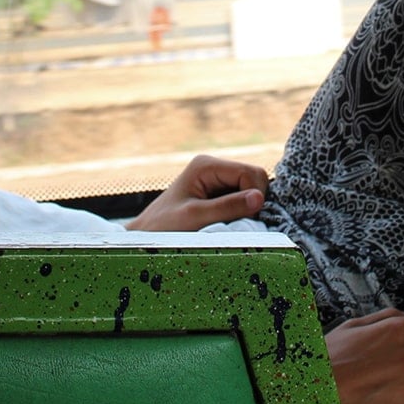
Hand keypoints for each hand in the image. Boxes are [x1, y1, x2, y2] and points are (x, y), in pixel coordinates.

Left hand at [127, 155, 268, 231]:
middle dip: (252, 202)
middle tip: (235, 224)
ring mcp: (216, 181)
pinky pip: (242, 200)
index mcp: (206, 165)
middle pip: (254, 179)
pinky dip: (240, 214)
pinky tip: (226, 224)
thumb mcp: (195, 218)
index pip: (251, 173)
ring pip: (251, 191)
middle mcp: (213, 168)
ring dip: (245, 210)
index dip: (255, 196)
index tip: (244, 220)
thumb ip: (227, 207)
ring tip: (226, 225)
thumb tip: (259, 199)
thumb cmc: (162, 228)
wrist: (144, 238)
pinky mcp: (218, 194)